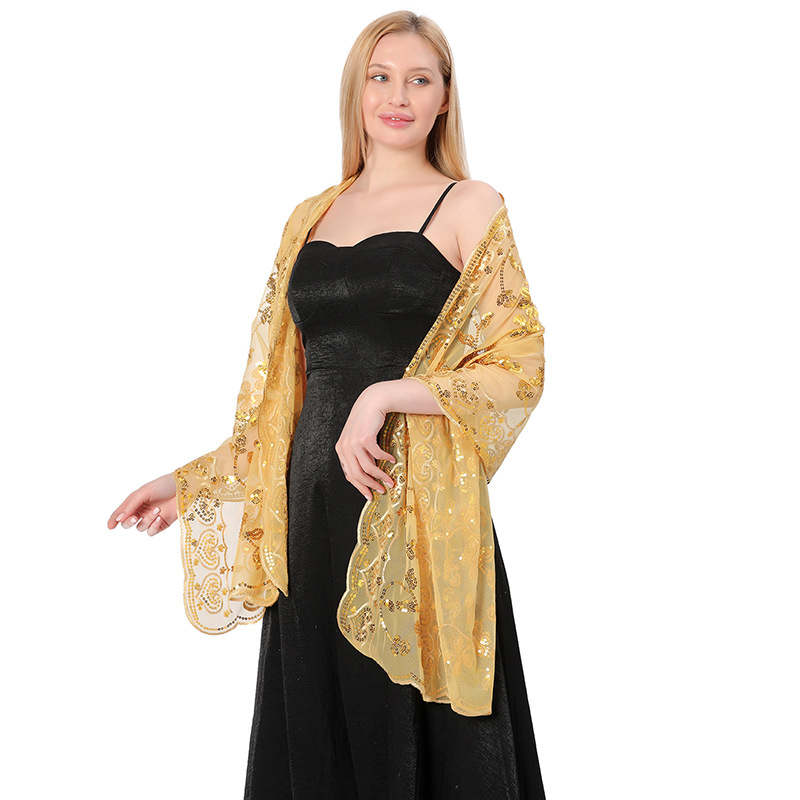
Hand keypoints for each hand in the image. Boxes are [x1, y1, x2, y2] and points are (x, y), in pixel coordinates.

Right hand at [107, 473, 177, 535]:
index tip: (110, 526)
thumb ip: (131, 505)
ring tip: (157, 510)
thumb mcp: (144, 492)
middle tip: (134, 517)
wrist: (184, 488)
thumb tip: (119, 519)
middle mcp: (142, 510)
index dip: (114, 520)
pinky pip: (151, 532)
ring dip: (147, 520)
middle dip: (128, 522)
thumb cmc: (163, 485)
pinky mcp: (161, 524)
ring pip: (140, 527)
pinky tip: (159, 518)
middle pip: (127, 523)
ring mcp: (151, 518)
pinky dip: (153, 526)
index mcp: (135, 501)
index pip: (121, 512)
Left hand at [335, 383, 395, 500]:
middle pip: (357, 475)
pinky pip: (377, 455)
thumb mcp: (358, 438)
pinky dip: (385, 459)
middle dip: (371, 485)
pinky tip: (392, 459)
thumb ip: (359, 454)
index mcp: (341, 450)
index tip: (370, 494)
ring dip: (380, 476)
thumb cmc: (366, 421)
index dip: (360, 487)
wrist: (371, 402)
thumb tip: (369, 473)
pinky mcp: (365, 438)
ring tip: (390, 480)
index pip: (349, 474)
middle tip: (382, 490)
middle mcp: (344, 447)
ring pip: (367, 468)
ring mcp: (353, 443)